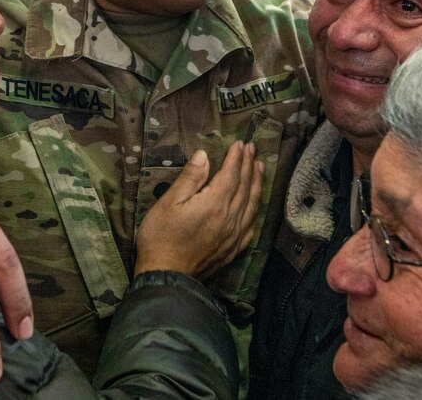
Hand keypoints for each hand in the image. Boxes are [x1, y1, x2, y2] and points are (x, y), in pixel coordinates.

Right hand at [134, 141, 262, 279]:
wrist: (167, 277)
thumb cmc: (161, 238)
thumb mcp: (168, 203)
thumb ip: (190, 178)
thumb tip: (204, 155)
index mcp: (214, 204)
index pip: (231, 175)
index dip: (236, 158)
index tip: (240, 143)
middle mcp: (230, 218)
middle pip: (245, 187)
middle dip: (249, 166)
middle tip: (252, 149)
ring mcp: (234, 236)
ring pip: (252, 204)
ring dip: (256, 184)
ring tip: (260, 168)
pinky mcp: (233, 249)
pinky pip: (250, 225)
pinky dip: (255, 209)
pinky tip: (255, 204)